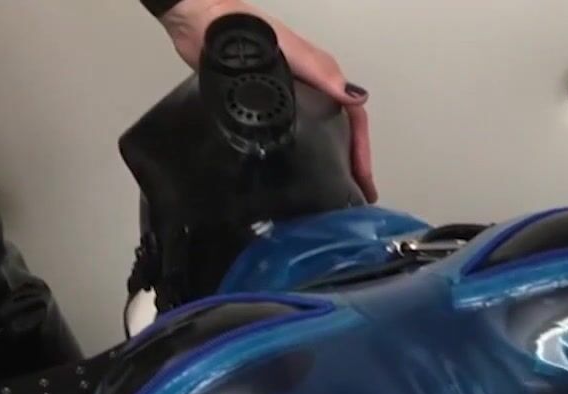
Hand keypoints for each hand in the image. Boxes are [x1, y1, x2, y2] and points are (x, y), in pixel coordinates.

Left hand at [160, 0, 377, 200]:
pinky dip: (300, 154)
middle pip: (340, 131)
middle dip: (351, 163)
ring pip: (318, 134)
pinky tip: (295, 171)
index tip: (363, 181)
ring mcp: (286, 99)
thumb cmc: (250, 33)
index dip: (361, 151)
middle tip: (355, 194)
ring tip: (333, 189)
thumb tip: (358, 98)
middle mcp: (309, 91)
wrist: (205, 25)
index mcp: (322, 79)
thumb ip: (325, 75)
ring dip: (329, 161)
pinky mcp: (262, 105)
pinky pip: (291, 134)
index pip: (353, 119)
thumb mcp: (295, 54)